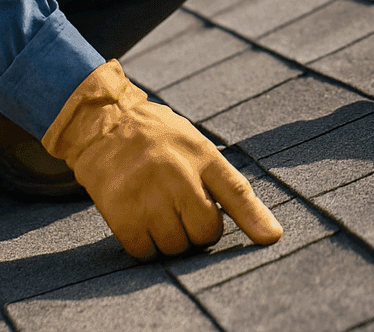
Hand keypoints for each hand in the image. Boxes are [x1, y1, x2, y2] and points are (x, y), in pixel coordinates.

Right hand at [41, 61, 282, 258]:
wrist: (103, 122)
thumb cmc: (157, 139)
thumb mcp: (194, 145)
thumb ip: (225, 182)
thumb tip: (269, 230)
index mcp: (201, 153)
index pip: (235, 190)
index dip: (255, 218)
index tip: (271, 238)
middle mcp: (177, 172)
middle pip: (205, 232)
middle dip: (198, 232)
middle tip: (183, 214)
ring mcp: (147, 191)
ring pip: (175, 246)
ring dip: (170, 241)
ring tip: (159, 214)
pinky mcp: (120, 210)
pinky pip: (144, 251)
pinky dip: (145, 246)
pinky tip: (140, 223)